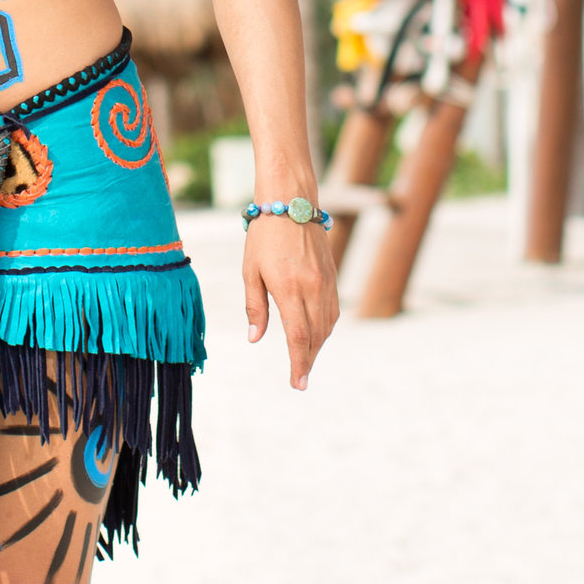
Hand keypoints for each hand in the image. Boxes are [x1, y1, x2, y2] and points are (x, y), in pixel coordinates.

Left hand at [242, 213, 338, 390]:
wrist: (291, 201)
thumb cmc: (264, 235)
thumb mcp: (250, 271)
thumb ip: (255, 307)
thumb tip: (256, 338)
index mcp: (289, 289)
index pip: (298, 337)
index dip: (299, 363)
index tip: (297, 383)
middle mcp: (313, 288)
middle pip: (316, 336)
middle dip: (308, 360)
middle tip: (300, 378)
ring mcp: (326, 282)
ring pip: (327, 325)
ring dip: (318, 345)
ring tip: (306, 359)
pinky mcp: (332, 275)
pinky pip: (333, 310)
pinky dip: (326, 327)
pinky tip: (317, 333)